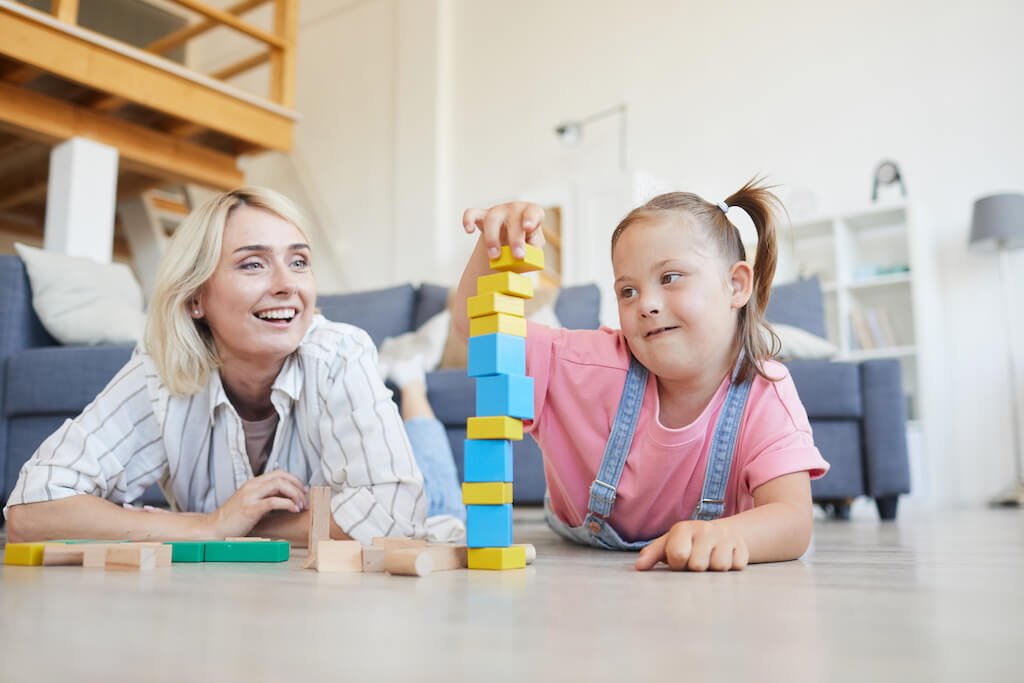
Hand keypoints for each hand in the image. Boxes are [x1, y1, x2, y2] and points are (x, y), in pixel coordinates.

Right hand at [204, 470, 308, 538]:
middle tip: (305, 500)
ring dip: (295, 494)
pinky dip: (288, 504)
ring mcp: (250, 496)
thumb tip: (287, 498)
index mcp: (253, 484)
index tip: (303, 490)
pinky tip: (293, 510)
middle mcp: (252, 486)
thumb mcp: (251, 504)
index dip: (294, 479)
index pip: (278, 473)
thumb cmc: (233, 519)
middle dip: (298, 487)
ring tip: (301, 506)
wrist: (213, 529)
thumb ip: (266, 498)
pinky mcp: (250, 509)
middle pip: (282, 477)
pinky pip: (273, 501)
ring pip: (279, 485)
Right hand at [462, 202, 545, 260]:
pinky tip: (469, 231)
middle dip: (515, 239)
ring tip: (495, 256)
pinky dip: (468, 221)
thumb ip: (534, 247)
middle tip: (517, 256)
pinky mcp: (482, 215)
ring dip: (492, 238)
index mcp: (531, 213)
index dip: (531, 219)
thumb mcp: (534, 245)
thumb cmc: (526, 241)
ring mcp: (497, 210)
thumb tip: (529, 252)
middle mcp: (515, 208)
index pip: (533, 212)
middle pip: (513, 219)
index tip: (528, 228)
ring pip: (492, 219)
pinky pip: (472, 214)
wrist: (510, 241)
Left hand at [635, 520, 749, 571]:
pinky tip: (725, 558)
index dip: (678, 565)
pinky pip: (737, 566)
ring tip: (710, 560)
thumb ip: (653, 555)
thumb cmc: (688, 543)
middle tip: (697, 560)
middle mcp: (706, 530)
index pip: (678, 555)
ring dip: (714, 570)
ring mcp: (726, 537)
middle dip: (696, 568)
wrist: (720, 532)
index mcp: (684, 529)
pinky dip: (731, 567)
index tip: (680, 560)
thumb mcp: (668, 544)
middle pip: (698, 565)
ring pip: (720, 567)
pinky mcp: (742, 547)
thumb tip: (639, 567)